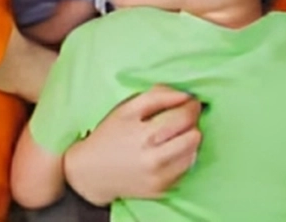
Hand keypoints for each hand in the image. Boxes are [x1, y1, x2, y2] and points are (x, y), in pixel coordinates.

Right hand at [62, 85, 202, 204]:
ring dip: (188, 141)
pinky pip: (186, 169)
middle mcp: (154, 159)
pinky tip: (167, 152)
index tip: (189, 102)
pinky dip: (182, 157)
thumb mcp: (127, 108)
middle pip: (194, 135)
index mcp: (146, 135)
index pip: (185, 117)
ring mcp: (159, 178)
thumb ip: (158, 95)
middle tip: (180, 120)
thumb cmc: (110, 135)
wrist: (91, 173)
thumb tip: (185, 95)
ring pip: (194, 153)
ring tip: (173, 136)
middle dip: (191, 123)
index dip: (191, 106)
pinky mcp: (162, 190)